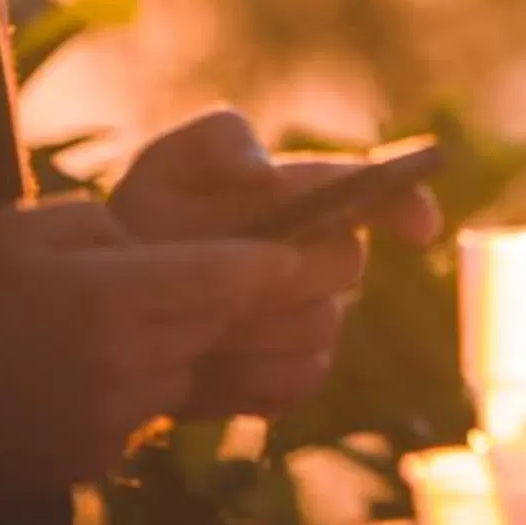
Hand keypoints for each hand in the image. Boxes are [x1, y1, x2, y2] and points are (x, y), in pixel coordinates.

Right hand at [0, 199, 299, 492]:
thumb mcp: (29, 228)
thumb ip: (111, 225)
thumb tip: (165, 245)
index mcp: (116, 293)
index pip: (230, 276)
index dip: (270, 262)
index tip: (293, 253)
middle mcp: (128, 357)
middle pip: (218, 323)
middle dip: (226, 300)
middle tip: (221, 280)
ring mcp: (116, 413)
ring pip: (186, 370)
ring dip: (175, 348)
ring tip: (113, 329)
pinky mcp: (99, 452)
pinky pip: (145, 413)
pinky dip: (134, 391)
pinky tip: (80, 376)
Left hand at [112, 110, 443, 417]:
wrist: (108, 308)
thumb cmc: (144, 221)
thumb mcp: (166, 167)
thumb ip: (219, 144)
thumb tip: (268, 176)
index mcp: (308, 195)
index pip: (378, 191)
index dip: (407, 205)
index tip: (417, 230)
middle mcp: (323, 255)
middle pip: (347, 263)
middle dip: (287, 270)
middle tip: (220, 278)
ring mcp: (314, 317)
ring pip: (322, 326)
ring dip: (256, 328)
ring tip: (191, 324)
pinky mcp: (292, 374)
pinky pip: (299, 379)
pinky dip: (249, 377)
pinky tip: (201, 368)